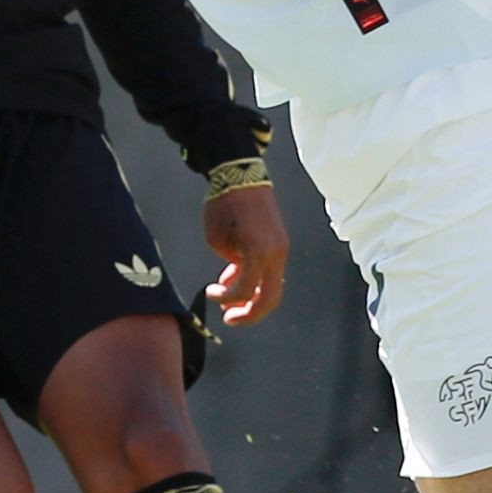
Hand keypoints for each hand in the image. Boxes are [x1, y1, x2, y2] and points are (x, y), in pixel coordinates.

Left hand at [201, 185, 289, 327]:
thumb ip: (229, 264)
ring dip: (252, 296)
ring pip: (273, 287)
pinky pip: (272, 271)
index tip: (209, 292)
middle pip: (270, 298)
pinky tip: (235, 276)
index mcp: (258, 253)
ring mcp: (282, 249)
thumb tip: (235, 277)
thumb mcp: (217, 239)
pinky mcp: (280, 243)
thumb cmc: (223, 205)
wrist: (242, 175)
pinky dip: (256, 279)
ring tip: (228, 297)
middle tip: (229, 318)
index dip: (224, 298)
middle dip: (249, 313)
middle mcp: (276, 253)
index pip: (244, 291)